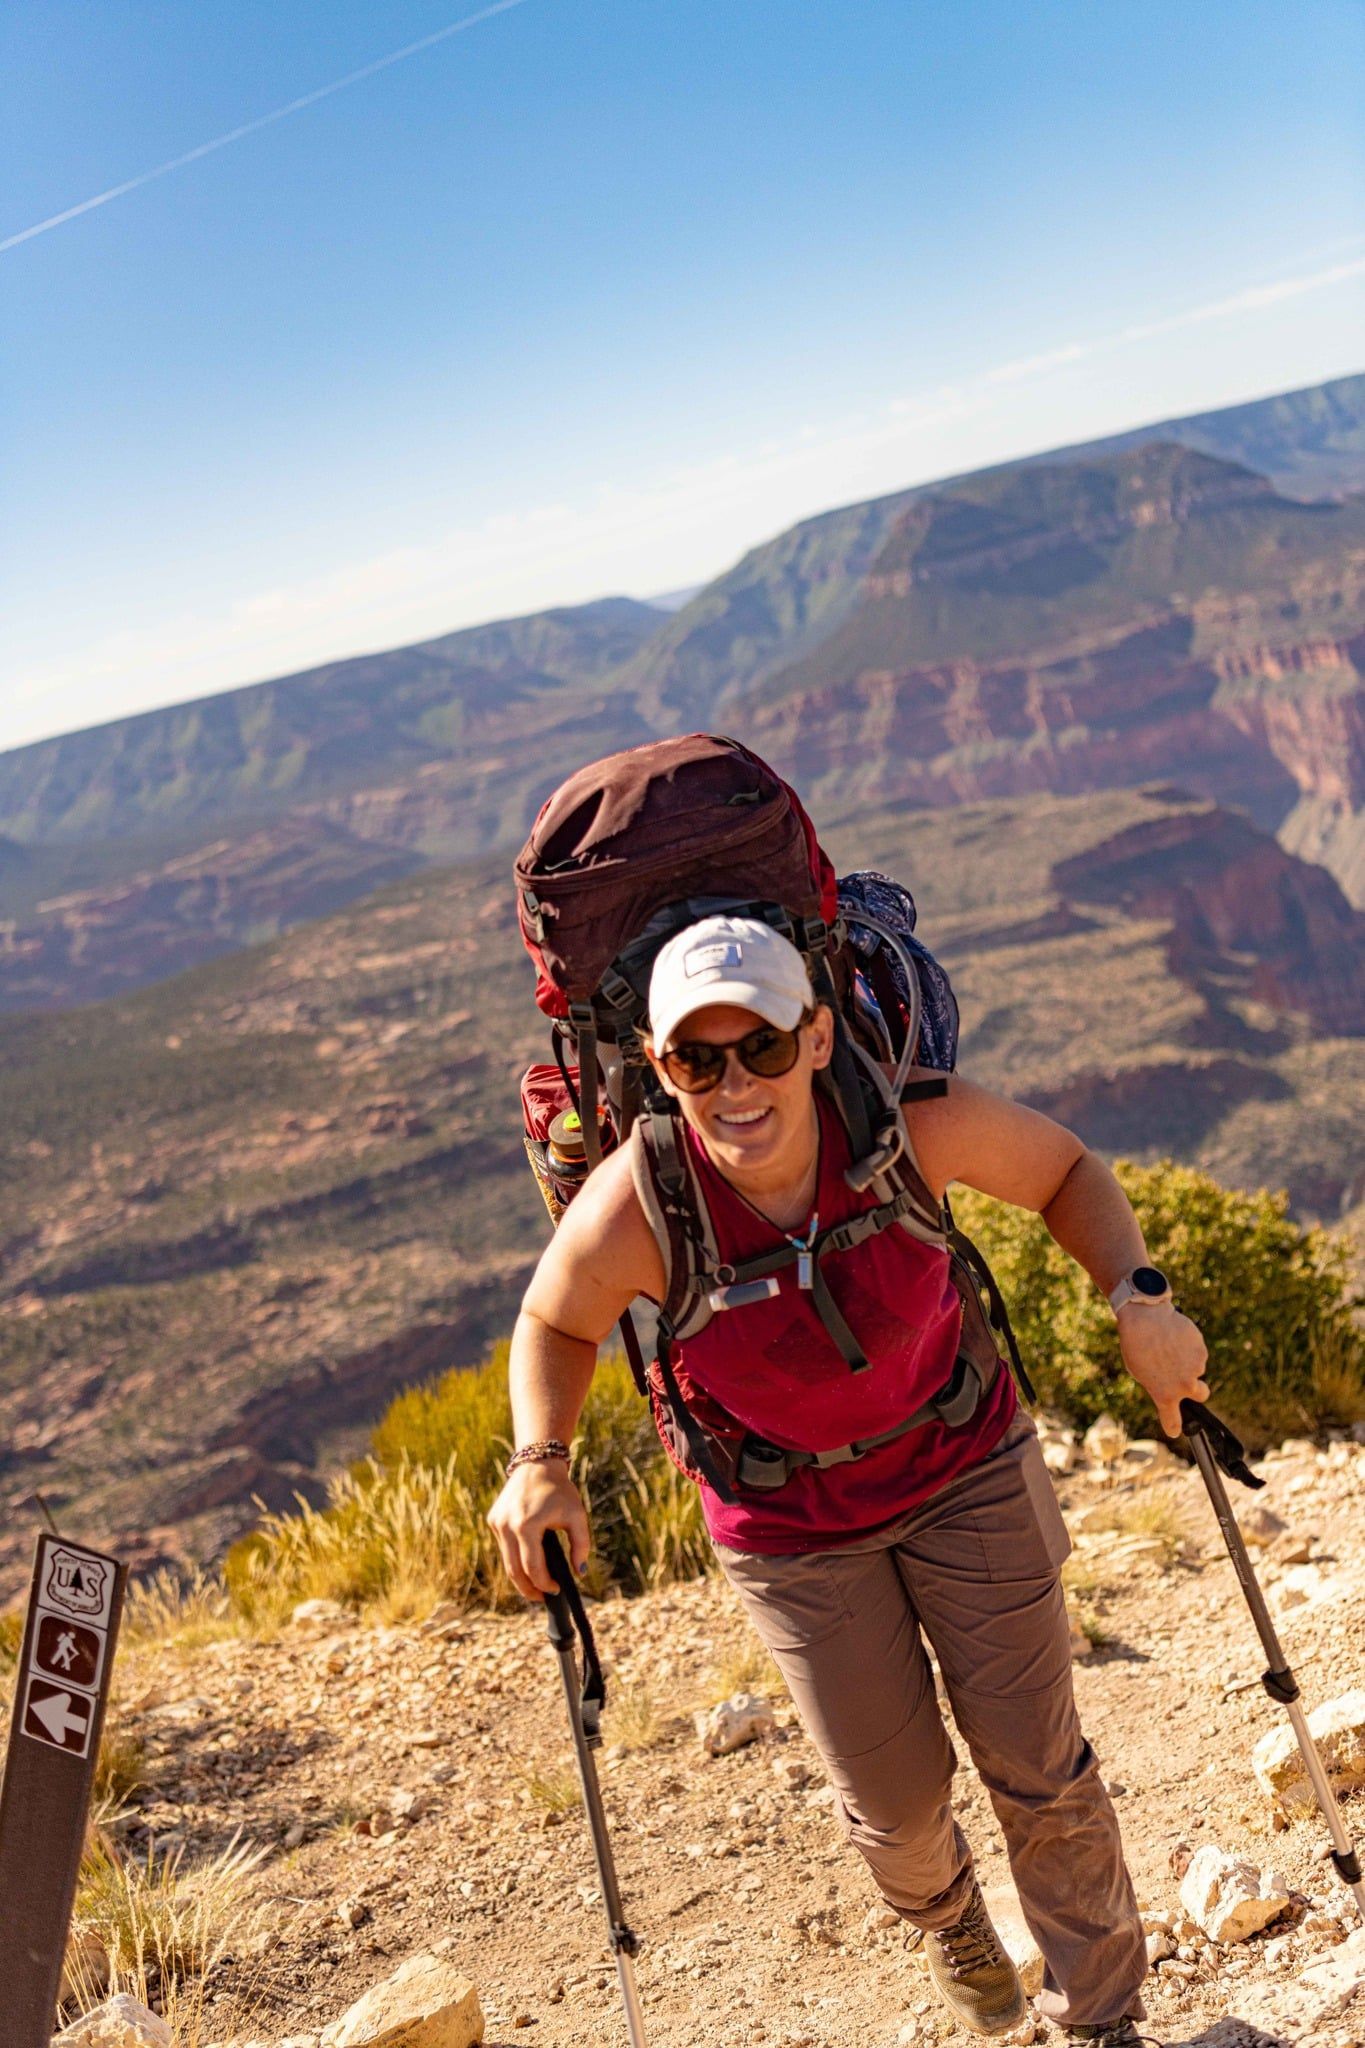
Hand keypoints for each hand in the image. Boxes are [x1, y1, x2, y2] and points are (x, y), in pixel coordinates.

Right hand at [486, 1460, 590, 1601]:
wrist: (537, 1464)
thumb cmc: (560, 1491)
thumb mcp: (577, 1516)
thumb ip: (581, 1545)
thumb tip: (579, 1573)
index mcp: (526, 1525)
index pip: (533, 1567)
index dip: (544, 1584)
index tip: (556, 1590)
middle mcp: (506, 1525)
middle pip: (514, 1571)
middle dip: (529, 1589)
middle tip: (543, 1598)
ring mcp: (497, 1523)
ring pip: (506, 1561)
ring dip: (520, 1577)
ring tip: (536, 1587)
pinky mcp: (493, 1520)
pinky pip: (504, 1548)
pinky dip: (515, 1559)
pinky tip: (528, 1566)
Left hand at [1116, 1303, 1208, 1437]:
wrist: (1145, 1319)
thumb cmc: (1136, 1345)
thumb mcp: (1139, 1372)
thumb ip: (1156, 1384)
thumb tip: (1166, 1386)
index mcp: (1165, 1394)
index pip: (1173, 1421)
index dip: (1173, 1426)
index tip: (1174, 1429)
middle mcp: (1184, 1385)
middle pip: (1202, 1395)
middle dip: (1197, 1389)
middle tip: (1186, 1377)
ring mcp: (1196, 1367)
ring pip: (1196, 1368)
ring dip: (1187, 1361)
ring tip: (1168, 1346)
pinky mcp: (1201, 1350)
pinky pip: (1198, 1352)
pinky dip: (1189, 1348)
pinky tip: (1175, 1338)